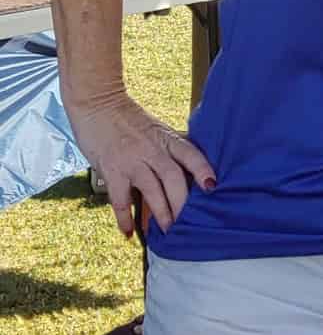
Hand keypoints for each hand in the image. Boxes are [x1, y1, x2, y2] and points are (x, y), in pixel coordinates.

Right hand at [67, 92, 215, 237]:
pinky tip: (128, 232)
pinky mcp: (111, 169)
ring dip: (160, 213)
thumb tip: (185, 168)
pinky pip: (120, 198)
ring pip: (152, 190)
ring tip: (166, 231)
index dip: (202, 170)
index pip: (190, 154)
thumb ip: (168, 147)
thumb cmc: (128, 117)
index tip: (212, 186)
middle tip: (186, 223)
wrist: (97, 102)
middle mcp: (152, 149)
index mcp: (167, 138)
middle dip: (181, 203)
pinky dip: (124, 217)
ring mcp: (132, 160)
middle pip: (173, 178)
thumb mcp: (156, 129)